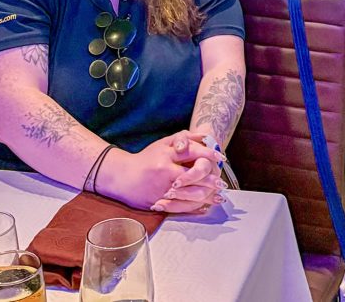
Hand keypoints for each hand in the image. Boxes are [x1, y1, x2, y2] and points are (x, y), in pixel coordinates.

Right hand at [99, 131, 224, 213]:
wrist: (123, 177)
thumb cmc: (146, 158)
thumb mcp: (163, 143)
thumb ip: (183, 138)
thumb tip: (205, 136)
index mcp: (166, 153)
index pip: (192, 151)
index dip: (208, 155)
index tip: (220, 158)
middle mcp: (164, 170)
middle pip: (193, 175)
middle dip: (211, 179)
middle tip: (222, 182)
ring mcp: (162, 188)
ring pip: (189, 194)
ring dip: (206, 196)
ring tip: (218, 196)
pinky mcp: (159, 202)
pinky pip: (180, 207)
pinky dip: (194, 207)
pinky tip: (204, 206)